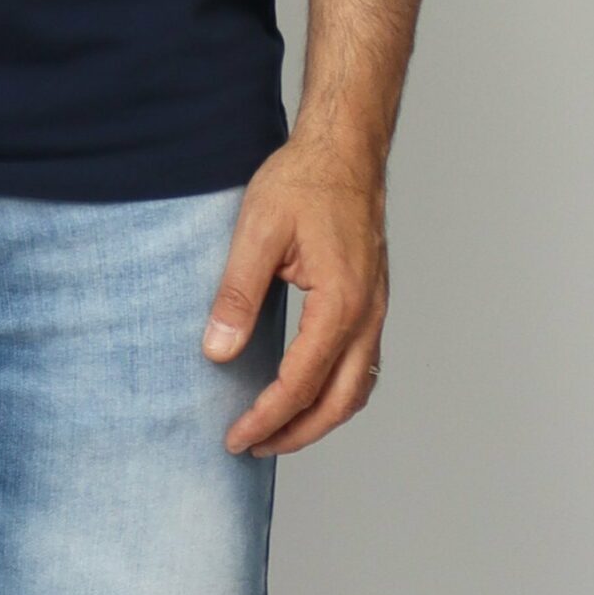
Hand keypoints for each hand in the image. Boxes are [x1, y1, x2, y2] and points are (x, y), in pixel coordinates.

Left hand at [201, 130, 388, 457]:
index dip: (266, 417)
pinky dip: (336, 392)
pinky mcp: (374, 301)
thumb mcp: (257, 231)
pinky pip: (363, 365)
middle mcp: (368, 315)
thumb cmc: (303, 181)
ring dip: (319, 419)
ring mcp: (376, 310)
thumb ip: (237, 294)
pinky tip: (308, 391)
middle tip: (251, 447)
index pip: (301, 383)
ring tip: (277, 430)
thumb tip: (217, 352)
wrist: (345, 148)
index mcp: (340, 303)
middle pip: (339, 402)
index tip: (235, 437)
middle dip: (296, 434)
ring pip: (358, 389)